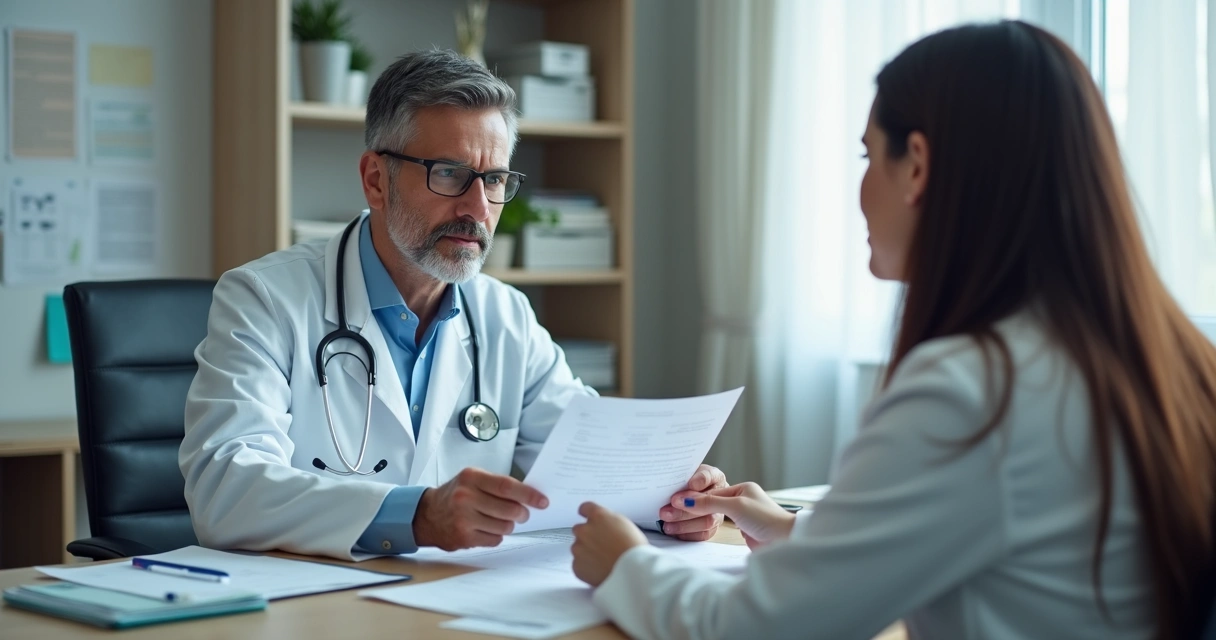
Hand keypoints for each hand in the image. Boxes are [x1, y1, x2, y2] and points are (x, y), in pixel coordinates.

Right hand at [413, 468, 548, 550]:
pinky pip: (495, 539)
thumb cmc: (455, 495)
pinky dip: (496, 535)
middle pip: (509, 509)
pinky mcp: (464, 538)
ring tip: (499, 519)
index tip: (542, 501)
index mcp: (471, 478)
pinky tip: (486, 528)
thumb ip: (497, 485)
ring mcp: (464, 519)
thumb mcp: (472, 480)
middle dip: (522, 513)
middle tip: (523, 513)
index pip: (507, 487)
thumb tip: (528, 496)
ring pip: (505, 527)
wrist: (427, 515)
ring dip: (508, 525)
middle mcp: (466, 497)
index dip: (529, 495)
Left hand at [571, 502, 647, 586]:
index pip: (585, 508)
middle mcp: (585, 530)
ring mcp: (578, 549)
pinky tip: (600, 570)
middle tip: (601, 545)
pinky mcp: (577, 566)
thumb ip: (609, 521)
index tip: (587, 517)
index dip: (587, 514)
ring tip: (603, 560)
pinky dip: (586, 567)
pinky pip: (578, 565)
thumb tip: (604, 524)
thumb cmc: (634, 549)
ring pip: (578, 548)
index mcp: (598, 517)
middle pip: (579, 529)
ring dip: (586, 552)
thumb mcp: (625, 525)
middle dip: (587, 535)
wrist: (632, 572)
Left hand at [658, 464, 726, 540]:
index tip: (689, 484)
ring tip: (667, 525)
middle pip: (708, 504)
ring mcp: (718, 513)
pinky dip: (688, 535)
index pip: (710, 477)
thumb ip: (685, 476)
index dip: (700, 480)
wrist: (686, 490)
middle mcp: (720, 495)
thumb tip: (690, 485)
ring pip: (707, 522)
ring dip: (685, 525)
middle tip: (666, 512)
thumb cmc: (685, 481)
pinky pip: (703, 534)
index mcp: (715, 477)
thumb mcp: (685, 473)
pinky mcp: (712, 528)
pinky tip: (674, 532)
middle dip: (685, 510)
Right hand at [672, 482, 794, 549]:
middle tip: (665, 514)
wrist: (786, 542)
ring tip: (669, 523)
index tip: (672, 502)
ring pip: (707, 515)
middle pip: (706, 503)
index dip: (690, 497)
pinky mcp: (739, 530)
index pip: (709, 492)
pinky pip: (713, 526)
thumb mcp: (736, 506)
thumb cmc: (768, 520)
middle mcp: (739, 500)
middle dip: (685, 509)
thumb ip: (709, 502)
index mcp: (741, 489)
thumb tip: (684, 501)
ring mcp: (738, 516)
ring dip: (688, 520)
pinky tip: (684, 528)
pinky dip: (698, 527)